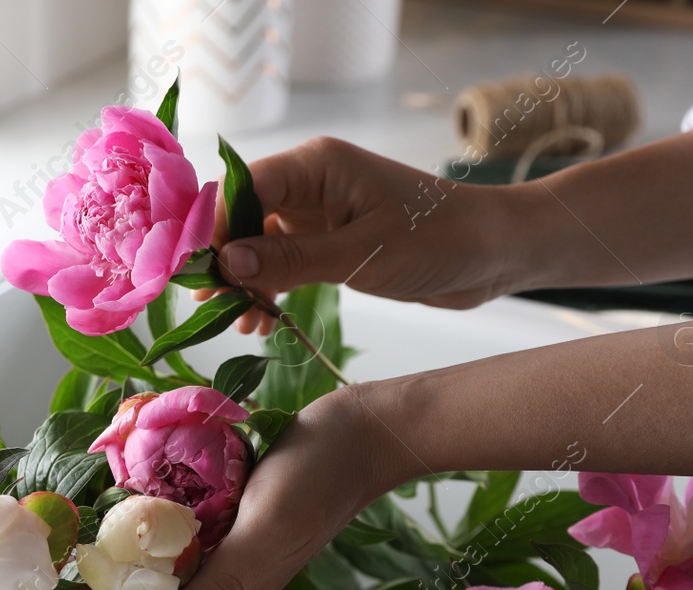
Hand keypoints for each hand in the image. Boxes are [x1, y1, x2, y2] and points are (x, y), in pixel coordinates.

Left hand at [35, 383, 415, 589]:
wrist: (360, 432)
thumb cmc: (317, 481)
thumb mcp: (264, 536)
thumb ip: (219, 589)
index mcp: (223, 587)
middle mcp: (214, 567)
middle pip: (130, 588)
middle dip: (75, 587)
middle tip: (19, 577)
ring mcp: (217, 535)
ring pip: (144, 554)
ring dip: (96, 552)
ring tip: (44, 542)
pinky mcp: (220, 504)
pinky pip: (165, 518)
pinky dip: (129, 514)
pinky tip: (97, 498)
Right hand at [201, 136, 532, 334]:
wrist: (495, 252)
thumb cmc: (439, 241)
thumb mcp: (361, 255)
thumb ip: (291, 261)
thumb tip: (228, 263)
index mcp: (317, 165)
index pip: (243, 188)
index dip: (214, 228)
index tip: (196, 274)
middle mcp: (312, 182)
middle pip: (244, 216)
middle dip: (224, 260)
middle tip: (208, 305)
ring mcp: (320, 212)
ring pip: (260, 243)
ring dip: (245, 281)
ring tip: (235, 321)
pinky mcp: (332, 241)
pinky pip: (284, 263)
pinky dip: (269, 289)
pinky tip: (259, 320)